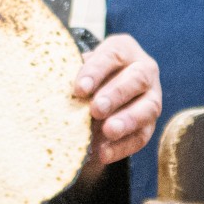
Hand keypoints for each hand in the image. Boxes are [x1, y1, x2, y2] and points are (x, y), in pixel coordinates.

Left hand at [75, 34, 161, 166]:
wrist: (97, 95)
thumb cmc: (84, 78)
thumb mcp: (77, 69)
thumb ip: (70, 75)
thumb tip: (52, 87)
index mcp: (123, 50)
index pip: (113, 55)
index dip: (96, 71)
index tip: (79, 89)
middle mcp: (144, 70)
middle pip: (137, 79)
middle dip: (116, 94)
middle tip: (96, 109)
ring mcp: (152, 97)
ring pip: (148, 107)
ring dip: (127, 120)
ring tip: (108, 131)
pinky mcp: (149, 124)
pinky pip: (142, 136)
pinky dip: (123, 146)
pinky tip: (104, 153)